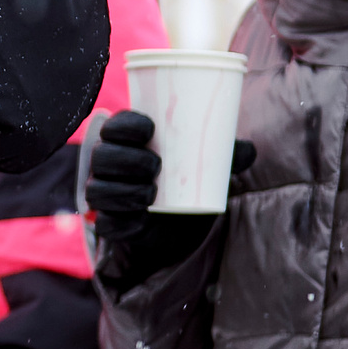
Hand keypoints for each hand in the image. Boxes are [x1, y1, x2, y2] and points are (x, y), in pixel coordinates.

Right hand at [84, 110, 248, 292]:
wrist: (178, 221)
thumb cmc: (186, 180)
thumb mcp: (206, 164)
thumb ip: (225, 155)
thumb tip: (249, 150)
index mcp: (126, 141)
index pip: (113, 126)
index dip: (125, 125)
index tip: (150, 129)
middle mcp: (109, 166)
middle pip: (102, 156)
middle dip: (127, 159)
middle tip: (157, 165)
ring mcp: (107, 195)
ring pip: (97, 190)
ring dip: (124, 190)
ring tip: (151, 193)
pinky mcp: (111, 224)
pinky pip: (105, 223)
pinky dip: (120, 220)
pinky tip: (140, 217)